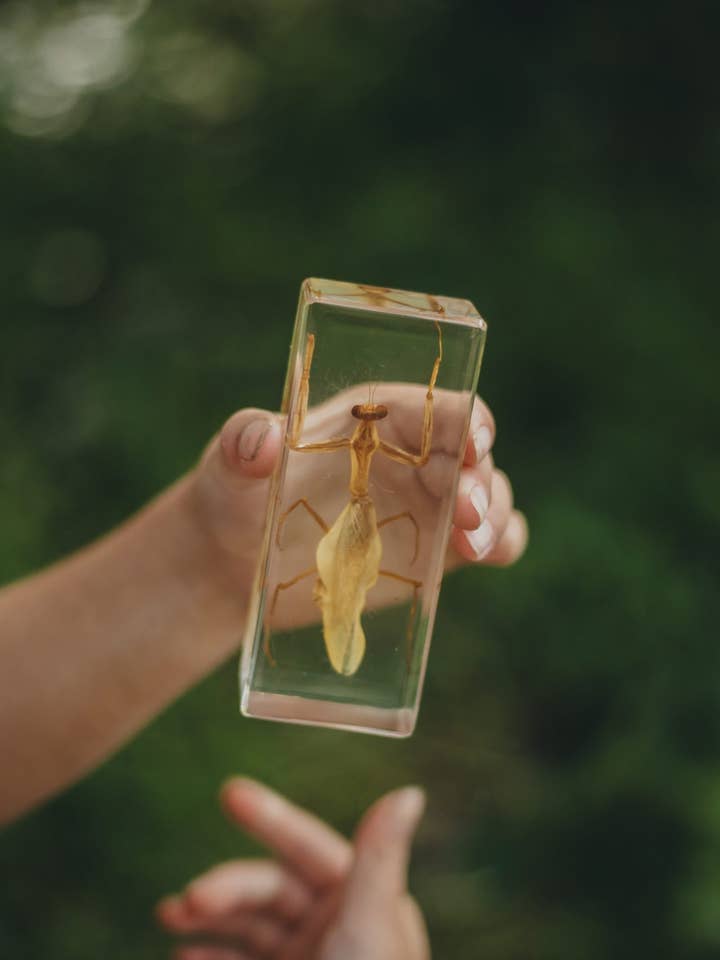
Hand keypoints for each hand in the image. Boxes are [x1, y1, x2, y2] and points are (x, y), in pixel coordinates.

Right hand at [156, 778, 428, 959]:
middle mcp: (333, 924)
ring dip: (207, 918)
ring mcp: (307, 959)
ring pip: (248, 926)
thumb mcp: (369, 925)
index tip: (230, 792)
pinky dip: (211, 957)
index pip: (307, 846)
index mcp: (360, 899)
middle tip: (185, 903)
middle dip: (225, 888)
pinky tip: (183, 958)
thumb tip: (411, 790)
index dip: (271, 817)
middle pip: (268, 889)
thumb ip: (379, 858)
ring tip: (170, 916)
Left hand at [189, 388, 526, 624]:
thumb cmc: (236, 500)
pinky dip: (499, 545)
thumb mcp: (230, 469)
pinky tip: (484, 556)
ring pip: (491, 498)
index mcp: (376, 420)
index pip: (438, 407)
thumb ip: (242, 444)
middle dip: (483, 481)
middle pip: (472, 456)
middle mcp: (412, 456)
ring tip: (472, 547)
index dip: (468, 420)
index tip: (473, 445)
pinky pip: (487, 541)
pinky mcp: (432, 550)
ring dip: (497, 517)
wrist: (237, 567)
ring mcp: (427, 504)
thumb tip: (264, 437)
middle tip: (467, 515)